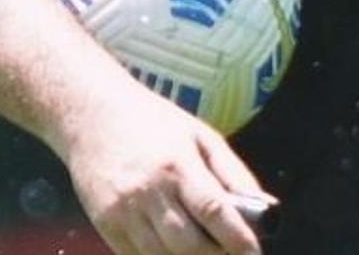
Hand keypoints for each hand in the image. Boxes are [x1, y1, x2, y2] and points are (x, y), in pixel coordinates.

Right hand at [60, 88, 272, 253]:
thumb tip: (265, 206)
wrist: (92, 117)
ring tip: (209, 253)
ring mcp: (122, 211)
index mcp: (178, 165)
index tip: (254, 253)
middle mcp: (148, 192)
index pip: (213, 211)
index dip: (237, 238)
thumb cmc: (155, 124)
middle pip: (188, 243)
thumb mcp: (202, 137)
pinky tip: (177, 252)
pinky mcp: (104, 224)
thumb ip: (234, 173)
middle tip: (233, 254)